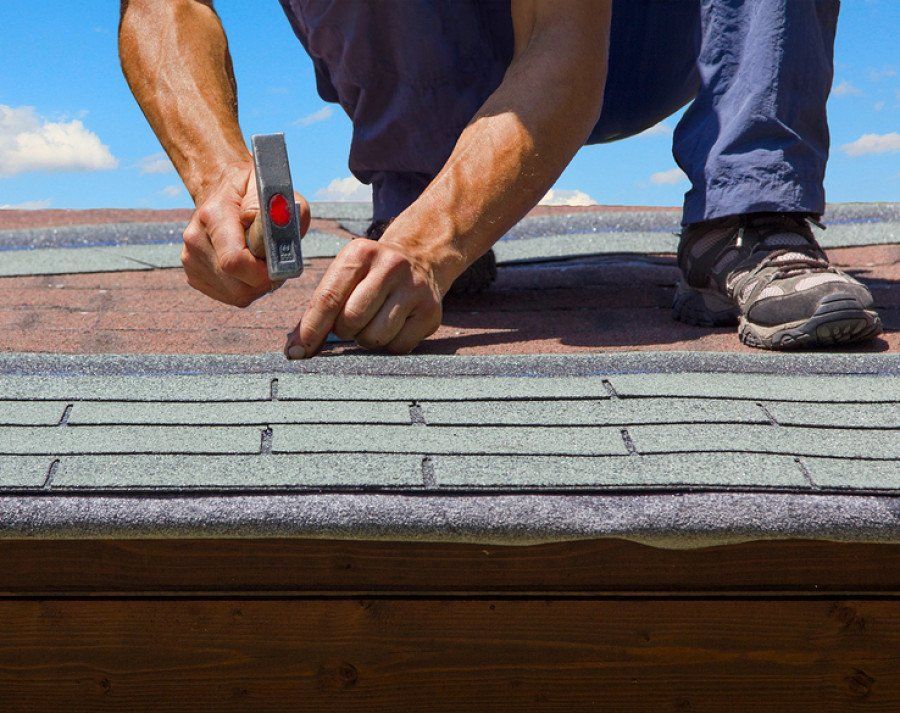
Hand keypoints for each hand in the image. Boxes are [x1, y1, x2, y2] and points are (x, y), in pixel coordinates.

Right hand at [181, 160, 309, 306]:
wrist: (223, 189)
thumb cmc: (255, 191)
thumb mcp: (274, 189)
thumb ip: (281, 212)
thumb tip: (269, 238)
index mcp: (213, 215)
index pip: (235, 261)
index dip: (264, 271)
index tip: (278, 262)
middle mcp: (195, 238)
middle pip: (238, 286)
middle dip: (264, 280)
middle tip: (273, 260)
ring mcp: (190, 258)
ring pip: (235, 295)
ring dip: (256, 284)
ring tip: (260, 259)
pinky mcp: (193, 273)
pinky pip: (229, 296)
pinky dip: (245, 287)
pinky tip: (247, 266)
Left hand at [285, 238, 443, 356]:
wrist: (421, 259)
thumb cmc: (370, 275)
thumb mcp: (345, 275)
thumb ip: (319, 308)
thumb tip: (295, 350)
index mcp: (361, 252)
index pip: (329, 298)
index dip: (311, 329)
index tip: (296, 352)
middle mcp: (391, 266)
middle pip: (351, 320)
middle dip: (344, 331)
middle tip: (351, 323)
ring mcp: (415, 289)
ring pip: (375, 337)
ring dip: (366, 339)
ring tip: (372, 322)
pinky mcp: (431, 312)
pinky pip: (398, 347)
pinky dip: (389, 345)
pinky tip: (394, 326)